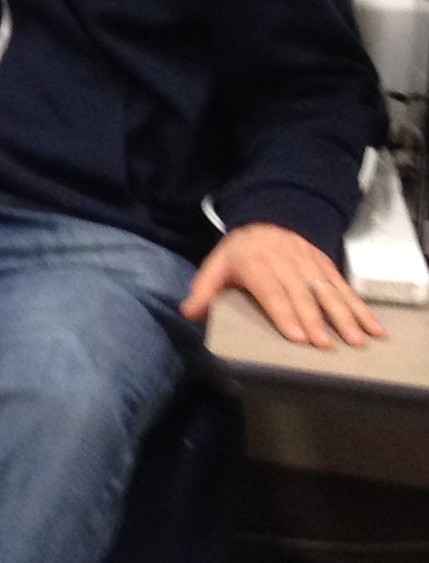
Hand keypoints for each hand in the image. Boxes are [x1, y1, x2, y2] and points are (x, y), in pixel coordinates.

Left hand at [183, 221, 384, 350]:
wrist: (270, 216)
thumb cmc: (241, 249)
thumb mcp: (216, 264)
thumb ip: (203, 289)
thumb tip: (189, 312)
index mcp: (257, 266)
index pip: (272, 292)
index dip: (285, 314)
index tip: (298, 336)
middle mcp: (286, 265)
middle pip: (303, 295)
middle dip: (315, 321)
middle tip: (326, 346)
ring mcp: (310, 265)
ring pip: (329, 292)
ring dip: (344, 316)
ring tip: (356, 339)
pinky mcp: (327, 266)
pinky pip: (345, 288)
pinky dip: (360, 306)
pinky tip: (372, 326)